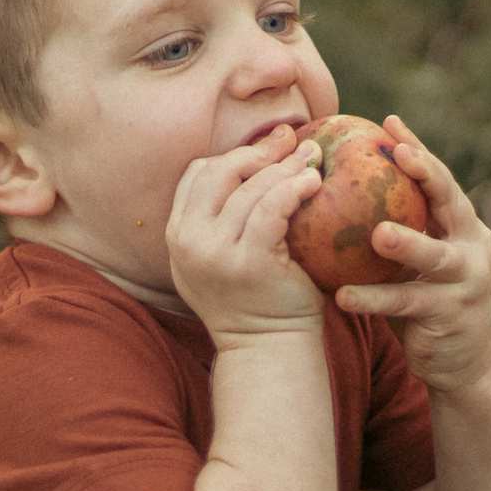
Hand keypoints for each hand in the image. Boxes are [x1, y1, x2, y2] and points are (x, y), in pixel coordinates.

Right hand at [166, 124, 325, 340]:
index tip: (269, 147)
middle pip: (219, 172)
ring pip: (248, 188)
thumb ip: (226, 217)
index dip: (233, 154)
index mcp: (178, 234)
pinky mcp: (246, 262)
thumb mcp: (226, 256)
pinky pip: (269, 209)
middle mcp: (187, 241)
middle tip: (292, 140)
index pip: (196, 174)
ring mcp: (213, 252)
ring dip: (284, 166)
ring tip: (312, 157)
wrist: (267, 350)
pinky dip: (293, 188)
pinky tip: (313, 182)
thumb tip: (263, 158)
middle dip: (258, 152)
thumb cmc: (258, 299)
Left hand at [331, 116, 490, 393]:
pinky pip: (408, 304)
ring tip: (377, 234)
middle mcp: (474, 248)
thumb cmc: (424, 304)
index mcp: (464, 227)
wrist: (462, 365)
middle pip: (452, 203)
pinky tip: (342, 296)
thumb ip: (394, 229)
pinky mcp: (453, 317)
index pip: (440, 181)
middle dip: (428, 175)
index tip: (389, 122)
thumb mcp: (415, 262)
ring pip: (435, 258)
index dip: (418, 151)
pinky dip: (375, 298)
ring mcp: (469, 283)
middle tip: (398, 155)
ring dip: (408, 244)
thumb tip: (336, 189)